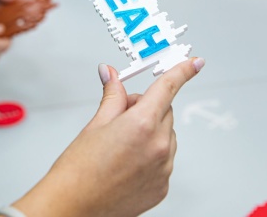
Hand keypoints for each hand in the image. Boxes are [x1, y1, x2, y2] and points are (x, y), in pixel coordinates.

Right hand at [12, 57, 204, 215]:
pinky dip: (151, 155)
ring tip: (121, 145)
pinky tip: (127, 162)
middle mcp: (159, 146)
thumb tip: (111, 74)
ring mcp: (163, 169)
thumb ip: (112, 96)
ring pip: (167, 135)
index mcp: (141, 125)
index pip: (168, 88)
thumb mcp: (95, 124)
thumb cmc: (79, 170)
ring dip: (151, 132)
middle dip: (146, 108)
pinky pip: (165, 160)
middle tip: (120, 117)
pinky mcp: (162, 187)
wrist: (73, 206)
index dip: (182, 72)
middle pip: (165, 111)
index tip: (194, 63)